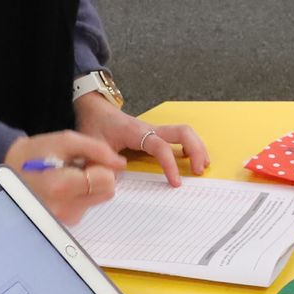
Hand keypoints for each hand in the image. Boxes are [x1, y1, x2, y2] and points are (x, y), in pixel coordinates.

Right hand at [4, 130, 123, 225]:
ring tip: (64, 177)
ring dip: (87, 187)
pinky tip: (60, 189)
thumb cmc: (33, 154)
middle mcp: (65, 208)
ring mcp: (64, 219)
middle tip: (76, 168)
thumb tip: (120, 163)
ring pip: (97, 200)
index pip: (108, 180)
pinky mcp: (63, 224)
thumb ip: (96, 149)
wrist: (5, 175)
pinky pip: (84, 207)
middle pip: (107, 192)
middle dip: (98, 178)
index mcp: (63, 186)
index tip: (86, 161)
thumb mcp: (63, 140)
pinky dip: (78, 197)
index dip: (102, 167)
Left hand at [74, 94, 211, 186]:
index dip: (170, 165)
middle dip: (196, 150)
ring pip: (185, 132)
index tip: (176, 183)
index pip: (160, 147)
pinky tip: (190, 158)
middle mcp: (150, 129)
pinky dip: (190, 146)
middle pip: (183, 132)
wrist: (95, 110)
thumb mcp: (93, 146)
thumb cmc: (95, 126)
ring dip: (197, 147)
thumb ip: (102, 163)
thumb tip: (115, 181)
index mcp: (136, 133)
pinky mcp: (156, 133)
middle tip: (198, 171)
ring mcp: (155, 130)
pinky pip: (179, 135)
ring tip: (201, 166)